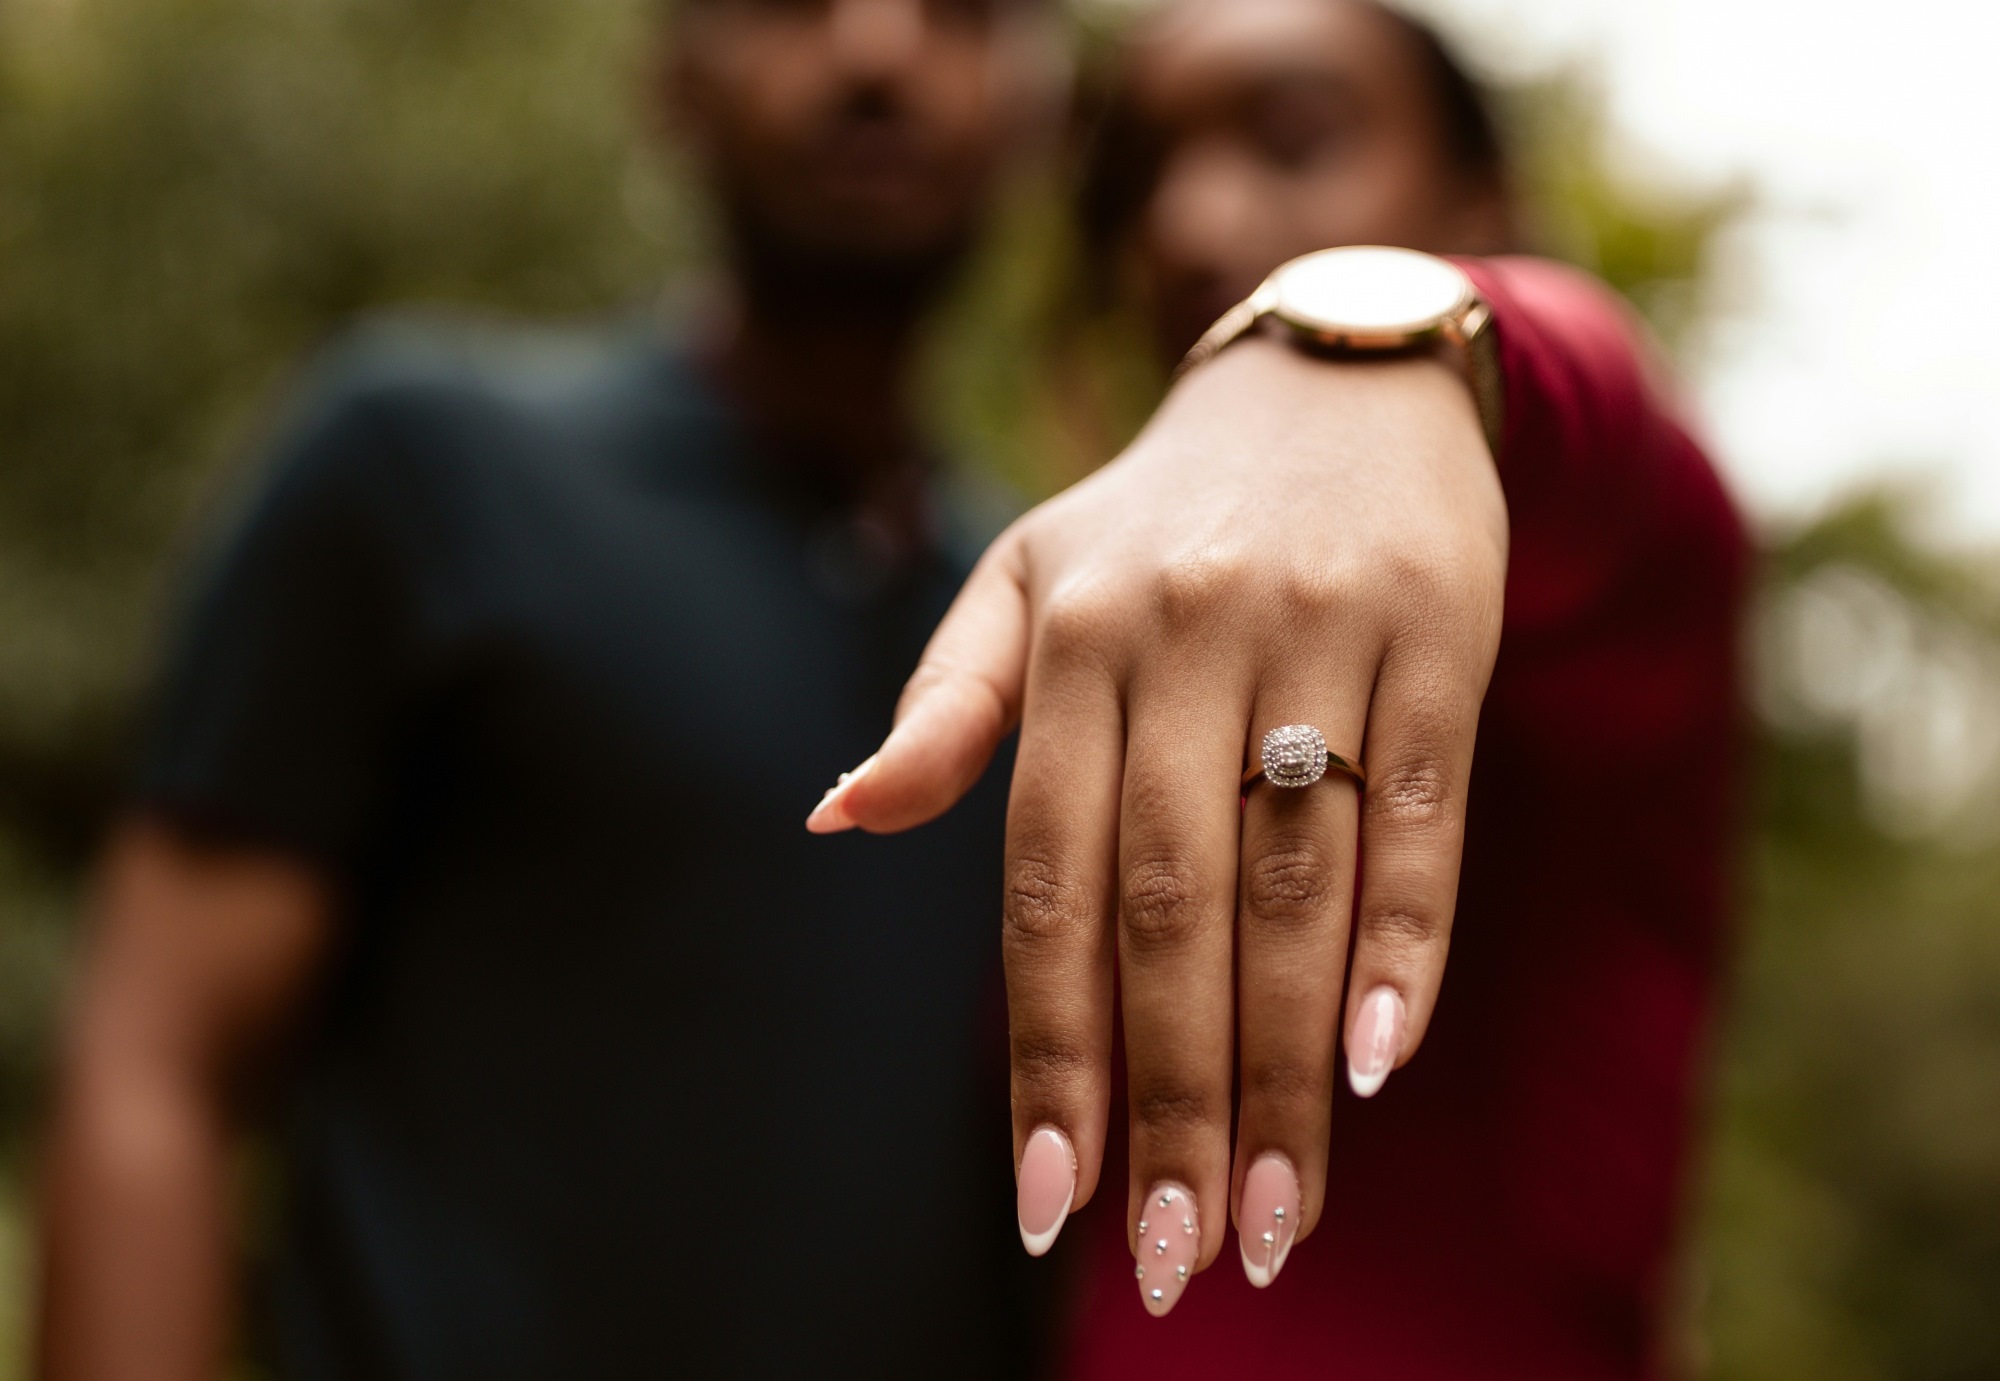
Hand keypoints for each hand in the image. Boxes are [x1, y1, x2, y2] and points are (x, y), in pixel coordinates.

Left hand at [808, 335, 1506, 1308]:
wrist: (1335, 380)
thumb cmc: (1158, 519)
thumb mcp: (1026, 579)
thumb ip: (943, 707)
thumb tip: (833, 822)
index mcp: (1070, 640)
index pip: (1042, 882)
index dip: (1049, 1048)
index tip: (1050, 1203)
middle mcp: (1184, 637)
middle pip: (1167, 904)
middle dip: (1168, 1094)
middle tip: (1172, 1253)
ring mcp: (1318, 631)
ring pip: (1293, 877)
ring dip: (1283, 1062)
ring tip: (1272, 1213)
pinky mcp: (1436, 631)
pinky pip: (1418, 805)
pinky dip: (1406, 936)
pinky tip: (1380, 1060)